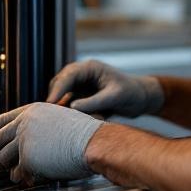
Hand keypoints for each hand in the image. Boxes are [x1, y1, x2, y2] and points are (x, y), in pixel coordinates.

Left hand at [0, 102, 104, 182]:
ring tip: (14, 173)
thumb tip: (25, 141)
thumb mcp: (57, 120)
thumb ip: (39, 127)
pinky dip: (23, 177)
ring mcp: (24, 140)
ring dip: (9, 167)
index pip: (2, 119)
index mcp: (32, 111)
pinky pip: (18, 171)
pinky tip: (29, 179)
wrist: (92, 142)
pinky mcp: (27, 157)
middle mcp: (24, 123)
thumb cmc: (82, 134)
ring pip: (5, 157)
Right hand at [47, 60, 163, 117]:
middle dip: (55, 99)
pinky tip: (77, 122)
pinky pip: (69, 105)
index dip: (57, 89)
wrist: (141, 99)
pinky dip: (70, 113)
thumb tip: (71, 107)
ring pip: (62, 96)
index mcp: (90, 68)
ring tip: (66, 120)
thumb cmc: (131, 93)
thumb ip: (94, 102)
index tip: (50, 103)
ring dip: (63, 107)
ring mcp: (80, 86)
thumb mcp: (114, 97)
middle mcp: (82, 75)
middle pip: (59, 84)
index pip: (67, 76)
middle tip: (50, 115)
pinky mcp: (81, 97)